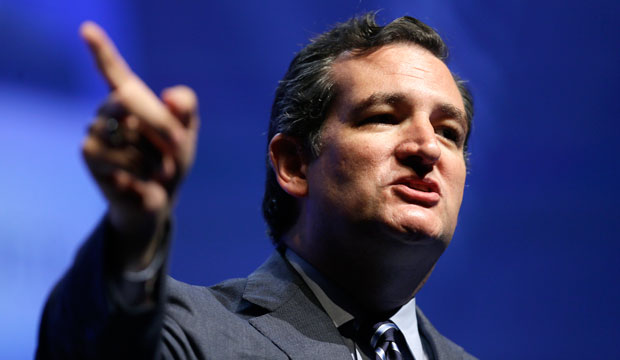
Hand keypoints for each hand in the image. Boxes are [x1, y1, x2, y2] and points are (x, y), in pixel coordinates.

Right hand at [80, 22, 199, 268]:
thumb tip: (167, 94)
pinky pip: (118, 154)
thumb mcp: (187, 133)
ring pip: (128, 133)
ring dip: (152, 155)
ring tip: (153, 168)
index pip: (113, 69)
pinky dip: (139, 169)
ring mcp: (96, 129)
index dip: (101, 49)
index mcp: (132, 99)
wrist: (159, 198)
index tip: (87, 29)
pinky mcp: (89, 152)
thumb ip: (186, 108)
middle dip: (161, 125)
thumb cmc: (170, 161)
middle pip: (129, 97)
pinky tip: (139, 177)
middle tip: (177, 147)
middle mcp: (109, 109)